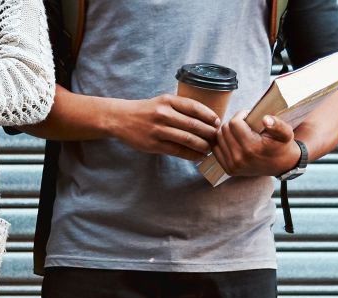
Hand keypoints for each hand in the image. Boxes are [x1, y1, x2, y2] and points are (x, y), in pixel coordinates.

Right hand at [102, 94, 219, 160]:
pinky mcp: (153, 145)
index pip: (195, 107)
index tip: (218, 123)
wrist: (120, 118)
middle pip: (194, 125)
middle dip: (210, 133)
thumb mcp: (162, 101)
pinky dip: (191, 155)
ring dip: (203, 146)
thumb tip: (207, 120)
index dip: (210, 116)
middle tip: (217, 138)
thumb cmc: (146, 110)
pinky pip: (177, 151)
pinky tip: (199, 156)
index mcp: (168, 100)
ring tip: (210, 148)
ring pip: (188, 139)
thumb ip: (181, 107)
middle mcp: (163, 114)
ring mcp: (158, 130)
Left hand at [213, 115, 299, 176]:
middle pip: (225, 130)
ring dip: (227, 132)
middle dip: (234, 123)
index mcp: (252, 148)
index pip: (234, 123)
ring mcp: (232, 165)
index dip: (241, 115)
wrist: (282, 166)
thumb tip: (265, 119)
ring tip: (240, 131)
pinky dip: (222, 142)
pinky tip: (233, 140)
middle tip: (245, 123)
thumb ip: (278, 125)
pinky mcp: (228, 169)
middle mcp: (239, 158)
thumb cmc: (283, 146)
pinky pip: (216, 149)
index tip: (249, 116)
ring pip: (218, 138)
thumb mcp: (286, 133)